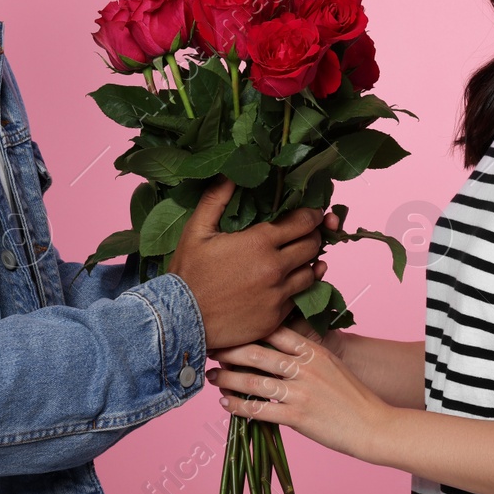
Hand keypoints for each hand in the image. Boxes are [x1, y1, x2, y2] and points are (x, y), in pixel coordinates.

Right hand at [166, 177, 326, 350]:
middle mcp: (275, 268)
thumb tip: (230, 173)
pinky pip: (299, 299)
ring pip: (311, 273)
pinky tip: (291, 282)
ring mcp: (277, 295)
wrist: (181, 320)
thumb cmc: (188, 273)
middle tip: (305, 233)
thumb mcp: (197, 230)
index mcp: (259, 242)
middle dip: (312, 236)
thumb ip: (216, 198)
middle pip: (312, 245)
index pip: (303, 222)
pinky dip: (298, 288)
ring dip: (308, 263)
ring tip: (298, 257)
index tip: (312, 213)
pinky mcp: (276, 318)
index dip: (311, 214)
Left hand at [206, 323, 390, 459]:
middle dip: (229, 350)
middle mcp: (305, 367)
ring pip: (254, 381)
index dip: (248, 329)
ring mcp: (301, 393)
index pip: (274, 331)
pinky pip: (260, 410)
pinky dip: (239, 406)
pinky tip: (226, 404)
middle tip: (210, 348)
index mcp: (313, 351)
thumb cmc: (351, 395)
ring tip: (211, 377)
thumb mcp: (330, 364)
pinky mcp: (298, 418)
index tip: (229, 328)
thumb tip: (274, 350)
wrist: (373, 424)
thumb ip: (304, 354)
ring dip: (227, 379)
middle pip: (258, 353)